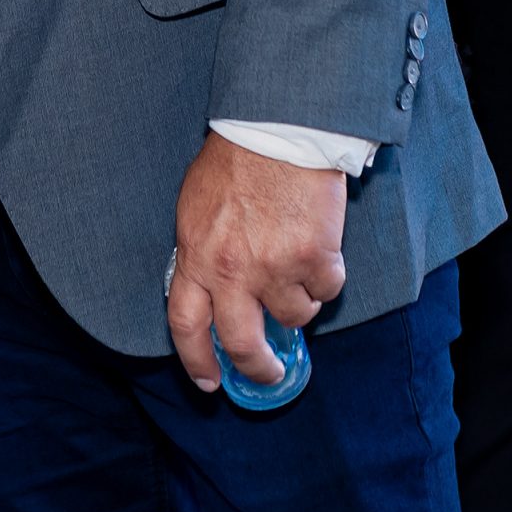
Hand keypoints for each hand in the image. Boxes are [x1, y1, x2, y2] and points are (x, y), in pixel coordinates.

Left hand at [168, 132, 346, 391]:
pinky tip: (317, 244)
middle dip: (258, 368)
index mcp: (196, 255)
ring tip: (294, 259)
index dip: (196, 359)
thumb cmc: (234, 164)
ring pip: (294, 316)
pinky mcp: (314, 259)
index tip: (208, 381)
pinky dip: (326, 275)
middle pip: (242, 343)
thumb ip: (202, 254)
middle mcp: (231, 270)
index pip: (185, 323)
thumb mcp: (196, 209)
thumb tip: (214, 296)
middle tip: (270, 372)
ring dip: (298, 299)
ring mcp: (274, 267)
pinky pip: (326, 289)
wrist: (276, 131)